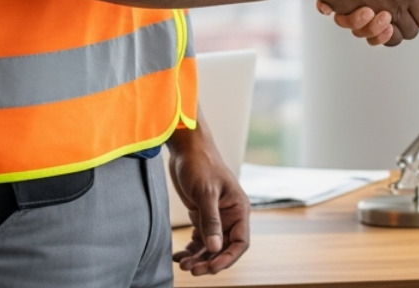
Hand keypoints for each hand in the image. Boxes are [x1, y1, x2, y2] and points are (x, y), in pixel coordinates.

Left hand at [168, 121, 249, 275]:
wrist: (186, 149)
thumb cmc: (200, 164)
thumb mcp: (205, 193)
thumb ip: (211, 221)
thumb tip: (216, 248)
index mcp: (238, 209)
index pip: (240, 242)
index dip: (228, 258)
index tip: (211, 267)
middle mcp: (230, 215)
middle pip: (224, 248)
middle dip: (210, 261)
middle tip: (192, 270)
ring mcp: (216, 217)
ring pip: (210, 246)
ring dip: (198, 258)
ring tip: (183, 265)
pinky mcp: (201, 215)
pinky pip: (199, 239)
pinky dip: (190, 249)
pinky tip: (178, 256)